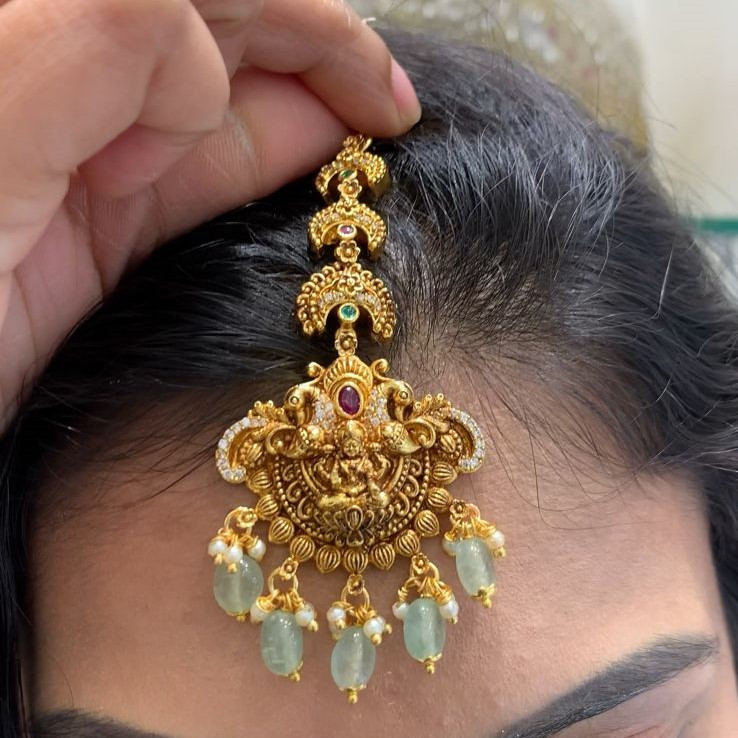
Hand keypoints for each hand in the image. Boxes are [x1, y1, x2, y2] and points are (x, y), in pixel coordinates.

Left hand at [0, 0, 419, 428]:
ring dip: (300, 109)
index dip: (274, 20)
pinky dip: (262, 168)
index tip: (351, 92)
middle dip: (308, 50)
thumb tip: (203, 54)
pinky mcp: (95, 233)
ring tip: (370, 129)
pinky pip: (196, 182)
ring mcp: (75, 163)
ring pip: (211, 107)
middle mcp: (50, 83)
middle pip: (204, 31)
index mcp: (29, 43)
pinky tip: (315, 162)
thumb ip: (100, 30)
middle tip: (386, 99)